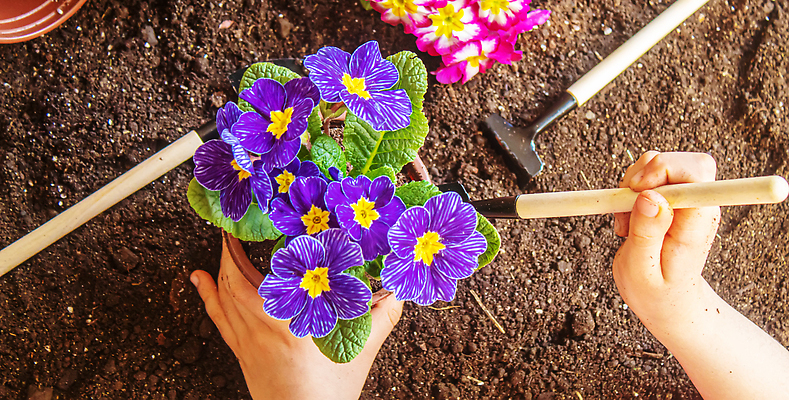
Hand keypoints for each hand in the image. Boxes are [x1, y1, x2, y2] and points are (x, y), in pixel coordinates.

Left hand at [190, 235, 402, 399]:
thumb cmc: (330, 393)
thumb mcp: (360, 352)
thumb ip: (381, 318)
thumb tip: (399, 291)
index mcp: (289, 324)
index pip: (266, 278)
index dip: (257, 250)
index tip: (256, 225)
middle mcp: (261, 329)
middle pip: (234, 281)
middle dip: (230, 250)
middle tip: (235, 226)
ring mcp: (247, 341)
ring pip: (224, 296)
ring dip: (219, 267)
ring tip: (220, 241)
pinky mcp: (241, 352)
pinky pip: (218, 317)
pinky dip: (207, 294)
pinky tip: (198, 279)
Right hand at [612, 151, 719, 330]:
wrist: (667, 303)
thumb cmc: (656, 292)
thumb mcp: (642, 269)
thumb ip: (647, 232)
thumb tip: (650, 196)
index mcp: (696, 224)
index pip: (696, 174)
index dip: (663, 170)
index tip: (637, 189)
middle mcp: (698, 208)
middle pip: (686, 161)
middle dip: (647, 171)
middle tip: (627, 202)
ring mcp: (688, 203)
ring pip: (663, 164)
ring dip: (634, 185)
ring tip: (626, 221)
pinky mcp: (674, 201)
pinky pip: (652, 177)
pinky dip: (631, 191)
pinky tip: (628, 218)